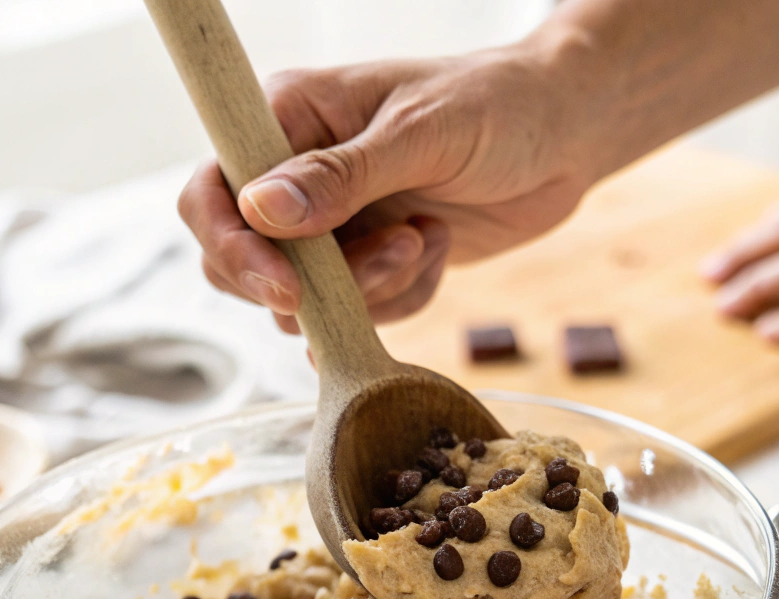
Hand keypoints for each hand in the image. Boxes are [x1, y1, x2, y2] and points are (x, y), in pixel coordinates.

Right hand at [178, 48, 595, 332]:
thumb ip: (341, 176)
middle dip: (312, 284)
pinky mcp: (373, 262)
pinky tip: (438, 245)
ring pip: (306, 301)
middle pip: (242, 263)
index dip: (232, 247)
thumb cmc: (498, 105)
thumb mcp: (422, 132)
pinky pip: (360, 314)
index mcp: (288, 117)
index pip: (211, 192)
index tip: (289, 286)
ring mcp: (334, 223)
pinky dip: (404, 296)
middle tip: (390, 257)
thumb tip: (260, 209)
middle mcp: (297, 173)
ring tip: (425, 238)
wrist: (567, 134)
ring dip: (370, 288)